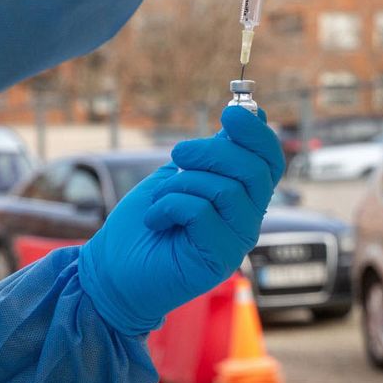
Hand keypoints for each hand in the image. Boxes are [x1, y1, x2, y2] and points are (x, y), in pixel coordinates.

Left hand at [78, 106, 285, 336]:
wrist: (112, 270)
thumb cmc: (147, 222)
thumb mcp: (180, 174)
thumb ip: (213, 152)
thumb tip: (247, 114)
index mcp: (243, 197)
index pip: (269, 161)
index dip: (257, 133)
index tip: (230, 112)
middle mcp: (248, 220)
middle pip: (255, 171)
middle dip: (214, 152)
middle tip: (179, 153)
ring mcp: (236, 241)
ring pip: (226, 190)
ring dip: (182, 184)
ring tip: (159, 200)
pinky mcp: (218, 259)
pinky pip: (202, 212)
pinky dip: (170, 206)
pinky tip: (155, 220)